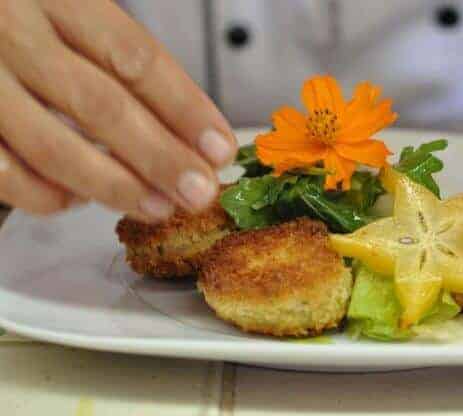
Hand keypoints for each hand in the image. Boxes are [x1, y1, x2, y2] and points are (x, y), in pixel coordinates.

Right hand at [0, 0, 236, 221]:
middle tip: (199, 192)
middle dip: (159, 157)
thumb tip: (192, 136)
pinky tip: (80, 200)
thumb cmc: (24, 19)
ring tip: (158, 207)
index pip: (135, 58)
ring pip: (53, 147)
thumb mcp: (70, 13)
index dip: (185, 108)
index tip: (220, 148)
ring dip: (114, 186)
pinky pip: (4, 173)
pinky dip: (48, 196)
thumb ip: (121, 61)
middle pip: (102, 106)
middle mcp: (15, 33)